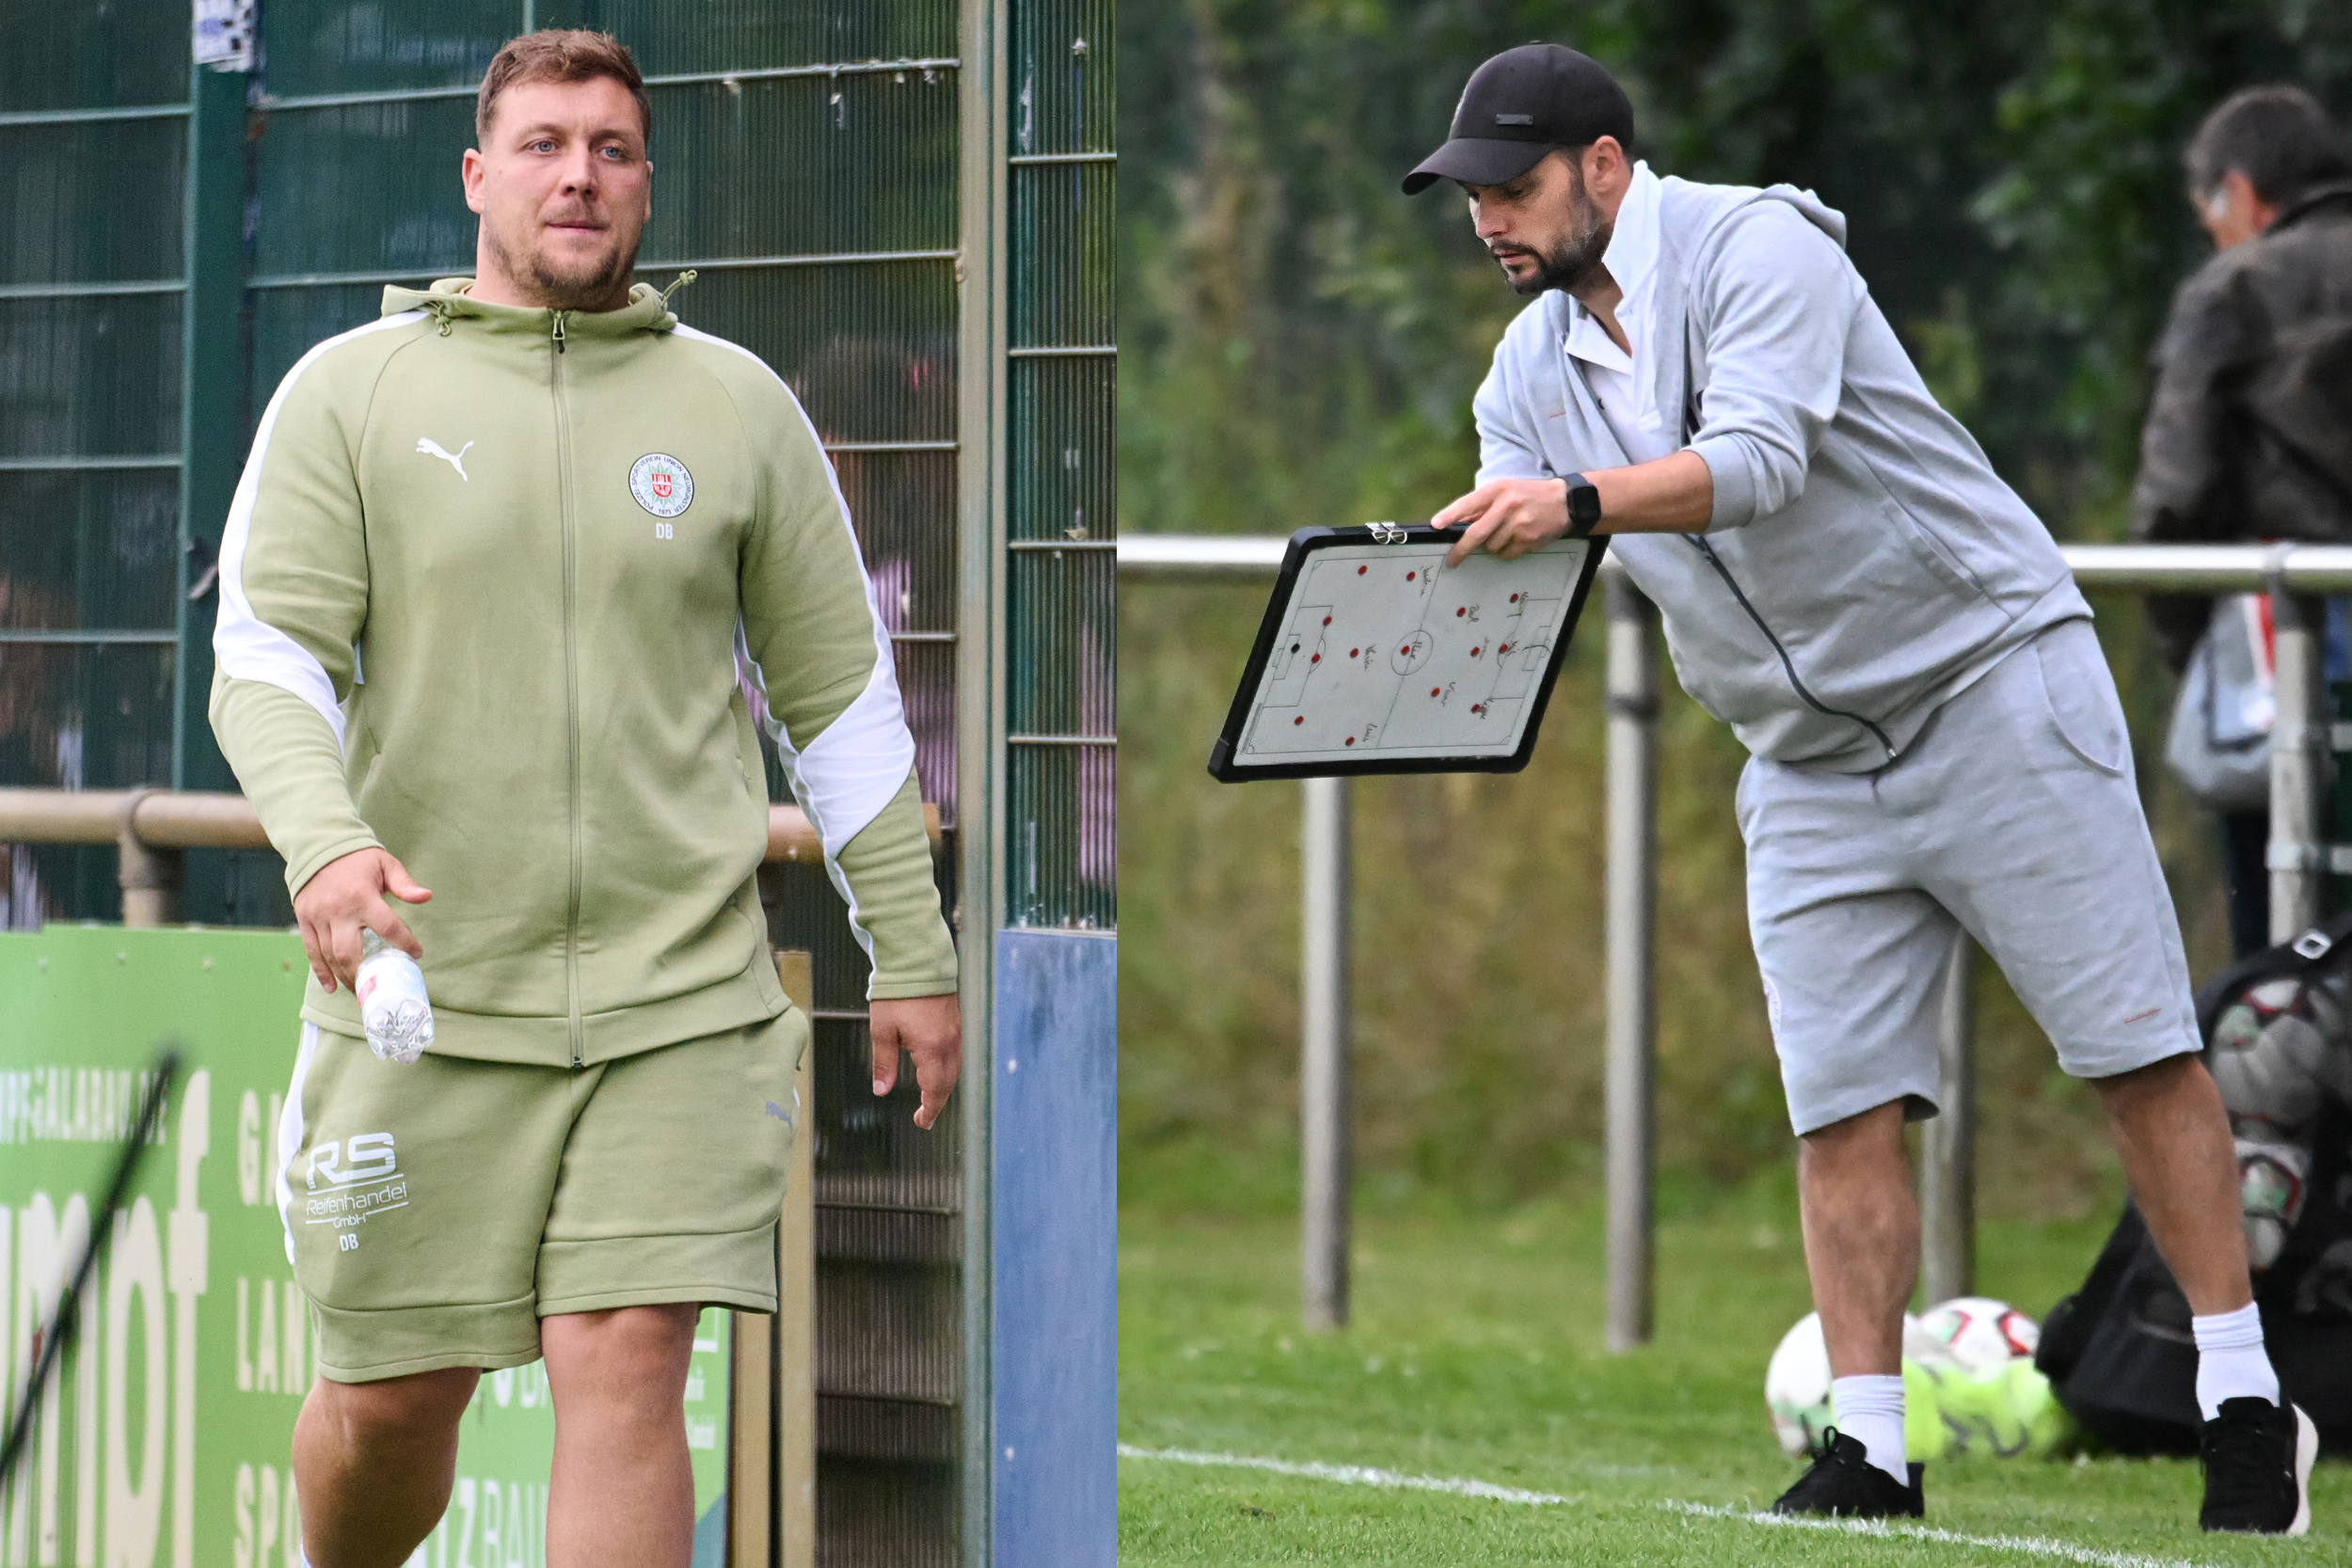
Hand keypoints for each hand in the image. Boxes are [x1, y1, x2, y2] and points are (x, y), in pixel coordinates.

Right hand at [292, 847, 431, 992]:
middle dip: (365, 974)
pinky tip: (331, 987)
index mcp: (363, 896)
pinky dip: (320, 972)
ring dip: (345, 977)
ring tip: (360, 991)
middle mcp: (338, 910)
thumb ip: (404, 884)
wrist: (318, 845)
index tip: (416, 954)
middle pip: (350, 952)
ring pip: (330, 955)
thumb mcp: (385, 863)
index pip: (387, 927)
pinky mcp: (304, 919)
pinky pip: (311, 951)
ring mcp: (318, 917)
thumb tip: (426, 897)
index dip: (404, 943)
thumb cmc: (358, 857)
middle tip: (380, 985)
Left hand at [871, 993, 962, 1130]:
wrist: (917, 961)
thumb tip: (881, 1090)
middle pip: (948, 1083)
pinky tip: (937, 1071)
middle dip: (937, 1102)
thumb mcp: (882, 1031)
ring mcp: (955, 1032)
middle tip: (925, 1116)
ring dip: (943, 1087)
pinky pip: (955, 1055)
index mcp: (931, 1049)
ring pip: (954, 1069)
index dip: (930, 1110)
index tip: (922, 1122)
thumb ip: (884, 1063)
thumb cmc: (897, 994)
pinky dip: (948, 1070)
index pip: (935, 1090)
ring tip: (930, 1098)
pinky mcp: (955, 1023)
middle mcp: (948, 1044)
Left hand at [1434, 477, 1569, 565]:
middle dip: (1461, 549)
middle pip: (1476, 533)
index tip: (1436, 525)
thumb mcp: (1504, 490)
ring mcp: (1518, 523)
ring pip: (1491, 546)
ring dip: (1491, 546)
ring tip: (1504, 534)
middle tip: (1452, 560)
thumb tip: (1459, 524)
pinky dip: (1506, 552)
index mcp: (1498, 489)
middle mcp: (1507, 505)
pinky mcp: (1528, 539)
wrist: (1564, 501)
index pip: (1469, 503)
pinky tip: (1516, 540)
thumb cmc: (1528, 495)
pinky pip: (1506, 554)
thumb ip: (1482, 505)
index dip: (1450, 515)